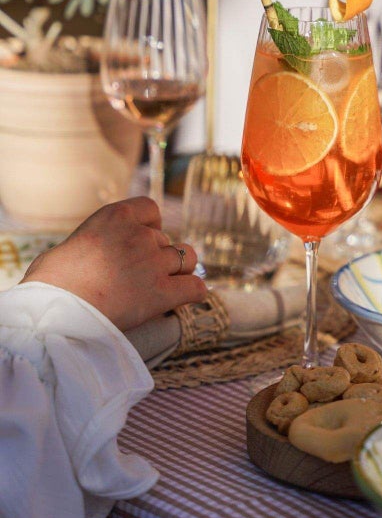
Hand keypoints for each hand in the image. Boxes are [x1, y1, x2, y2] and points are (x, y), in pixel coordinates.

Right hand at [22, 197, 206, 331]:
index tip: (142, 242)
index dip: (150, 227)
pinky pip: (195, 288)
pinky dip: (193, 293)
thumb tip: (93, 251)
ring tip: (163, 285)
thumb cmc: (51, 280)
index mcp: (116, 216)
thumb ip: (96, 239)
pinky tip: (186, 298)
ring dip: (179, 271)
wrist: (54, 308)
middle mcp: (140, 235)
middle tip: (140, 277)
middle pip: (166, 240)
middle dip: (157, 256)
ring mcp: (154, 263)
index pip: (151, 209)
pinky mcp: (162, 292)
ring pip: (187, 259)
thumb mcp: (73, 243)